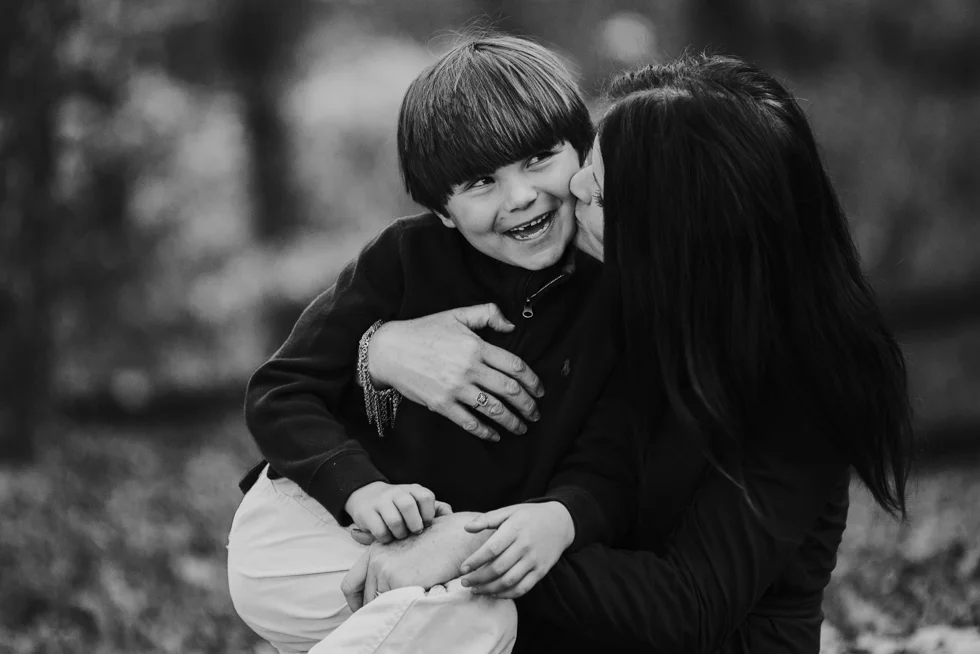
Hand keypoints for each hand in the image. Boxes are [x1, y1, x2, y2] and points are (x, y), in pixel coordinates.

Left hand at [341, 512, 489, 610]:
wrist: (455, 537)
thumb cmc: (437, 542)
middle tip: (389, 616)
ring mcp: (386, 570)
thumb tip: (377, 590)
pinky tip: (416, 604)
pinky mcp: (399, 581)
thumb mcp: (405, 547)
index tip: (365, 611)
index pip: (350, 584)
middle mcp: (376, 559)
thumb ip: (388, 562)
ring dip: (391, 611)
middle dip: (375, 609)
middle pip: (365, 598)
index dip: (355, 602)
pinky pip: (395, 607)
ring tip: (408, 607)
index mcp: (375, 551)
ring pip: (379, 605)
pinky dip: (403, 610)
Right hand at [345, 482, 450, 543]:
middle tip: (414, 532)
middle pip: (408, 505)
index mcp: (412, 489)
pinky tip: (387, 538)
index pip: (425, 496)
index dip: (428, 513)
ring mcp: (380, 501)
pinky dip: (385, 538)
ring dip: (399, 533)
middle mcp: (396, 492)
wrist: (366, 496)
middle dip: (414, 524)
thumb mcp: (417, 502)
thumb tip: (451, 517)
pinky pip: (379, 530)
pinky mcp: (366, 513)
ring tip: (400, 536)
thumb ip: (436, 508)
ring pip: (394, 520)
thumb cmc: (399, 505)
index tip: (426, 523)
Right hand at [368, 304, 544, 440]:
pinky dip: (486, 432)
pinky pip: (470, 422)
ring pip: (494, 409)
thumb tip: (512, 325)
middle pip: (509, 390)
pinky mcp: (442, 404)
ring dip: (513, 421)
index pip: (515, 366)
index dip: (532, 381)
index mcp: (476, 346)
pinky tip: (495, 436)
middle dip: (528, 405)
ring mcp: (455, 388)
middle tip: (536, 413)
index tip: (540, 391)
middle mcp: (469, 368)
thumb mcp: (456, 315)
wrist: (389, 350)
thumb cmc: (424, 331)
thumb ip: (487, 314)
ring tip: (522, 427)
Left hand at [459, 502, 573, 598]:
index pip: (491, 549)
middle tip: (464, 582)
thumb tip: (466, 528)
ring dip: (489, 588)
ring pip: (509, 581)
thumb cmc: (529, 516)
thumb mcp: (509, 511)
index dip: (475, 561)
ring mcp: (534, 560)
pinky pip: (522, 588)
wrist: (560, 522)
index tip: (462, 568)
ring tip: (475, 589)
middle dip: (478, 578)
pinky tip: (493, 592)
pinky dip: (506, 594)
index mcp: (515, 529)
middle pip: (498, 568)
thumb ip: (487, 519)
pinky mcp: (540, 571)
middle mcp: (525, 546)